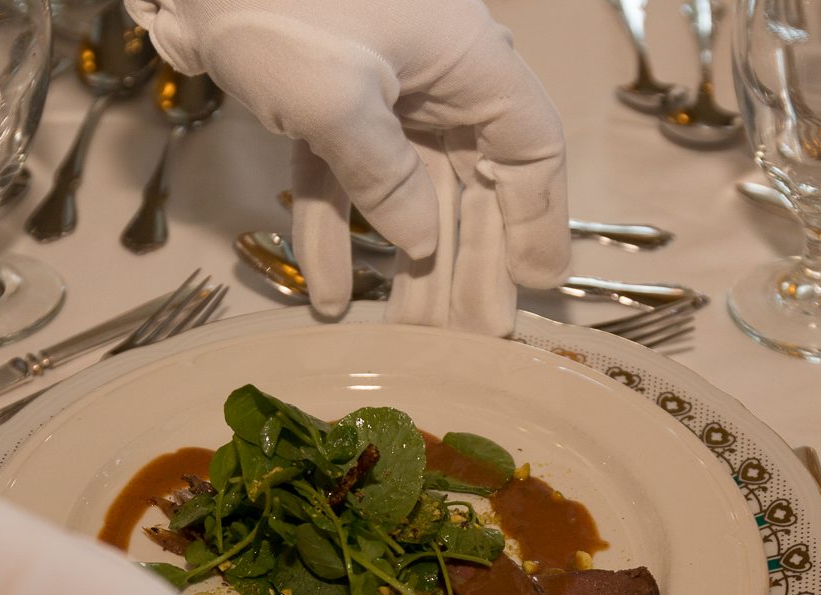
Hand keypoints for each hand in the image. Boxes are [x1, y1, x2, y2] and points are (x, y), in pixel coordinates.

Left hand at [126, 0, 570, 334]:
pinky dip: (336, 235)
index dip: (537, 220)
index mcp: (468, 62)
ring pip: (406, 191)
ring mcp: (380, 93)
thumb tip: (421, 244)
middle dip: (468, 261)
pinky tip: (328, 298)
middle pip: (469, 182)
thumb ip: (385, 179)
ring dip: (404, 263)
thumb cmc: (283, 6)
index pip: (530, 148)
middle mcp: (435, 79)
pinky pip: (342, 180)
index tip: (532, 287)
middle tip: (472, 336)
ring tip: (409, 336)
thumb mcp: (337, 100)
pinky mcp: (323, 104)